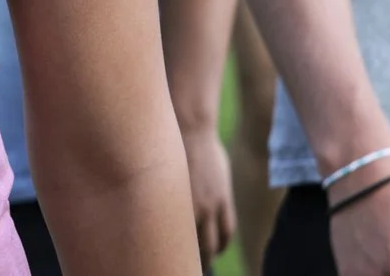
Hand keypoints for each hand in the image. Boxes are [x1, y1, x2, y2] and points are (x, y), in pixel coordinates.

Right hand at [179, 121, 234, 264]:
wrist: (191, 129)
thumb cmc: (203, 143)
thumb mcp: (220, 168)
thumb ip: (218, 188)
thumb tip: (215, 197)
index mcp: (223, 200)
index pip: (226, 233)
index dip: (221, 245)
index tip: (216, 250)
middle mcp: (210, 207)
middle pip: (210, 244)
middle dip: (205, 255)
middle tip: (198, 261)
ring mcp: (190, 204)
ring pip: (191, 241)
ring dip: (187, 251)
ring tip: (178, 255)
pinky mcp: (173, 199)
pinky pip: (173, 226)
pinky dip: (171, 235)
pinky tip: (162, 238)